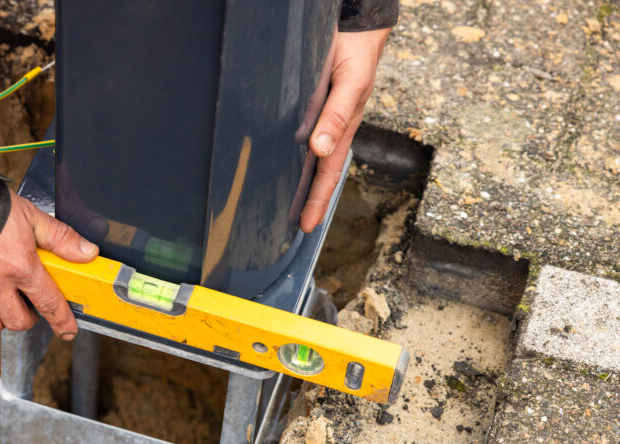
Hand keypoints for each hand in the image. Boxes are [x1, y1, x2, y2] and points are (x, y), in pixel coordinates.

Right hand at [0, 193, 97, 338]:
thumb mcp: (30, 215)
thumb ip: (60, 237)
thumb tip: (87, 253)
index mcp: (20, 266)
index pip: (49, 304)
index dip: (62, 321)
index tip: (68, 330)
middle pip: (18, 322)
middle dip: (29, 318)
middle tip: (29, 304)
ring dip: (1, 317)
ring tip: (3, 299)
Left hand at [299, 28, 390, 232]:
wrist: (352, 28)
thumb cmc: (356, 55)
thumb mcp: (351, 84)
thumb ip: (336, 115)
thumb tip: (319, 149)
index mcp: (341, 131)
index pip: (327, 174)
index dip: (317, 201)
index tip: (307, 226)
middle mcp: (328, 130)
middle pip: (317, 173)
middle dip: (306, 200)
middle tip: (294, 227)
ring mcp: (318, 120)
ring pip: (306, 160)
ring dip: (297, 184)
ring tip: (283, 207)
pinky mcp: (307, 107)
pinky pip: (298, 139)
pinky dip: (288, 157)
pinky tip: (277, 165)